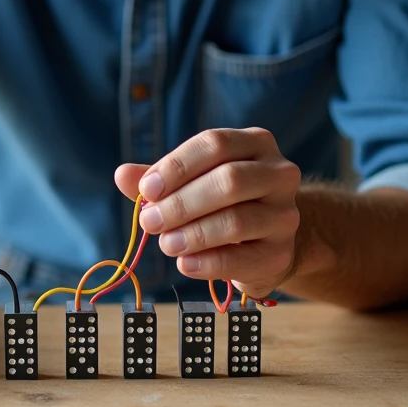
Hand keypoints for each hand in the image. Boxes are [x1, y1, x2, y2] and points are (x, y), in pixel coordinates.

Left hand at [114, 127, 300, 299]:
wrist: (265, 242)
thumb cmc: (224, 203)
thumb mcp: (193, 182)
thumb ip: (160, 178)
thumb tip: (122, 175)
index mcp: (255, 143)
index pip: (214, 144)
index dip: (177, 165)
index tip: (146, 189)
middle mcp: (279, 174)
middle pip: (229, 180)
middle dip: (181, 202)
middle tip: (149, 221)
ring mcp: (285, 215)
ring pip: (235, 220)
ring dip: (192, 234)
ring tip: (165, 244)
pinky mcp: (280, 253)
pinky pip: (240, 258)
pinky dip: (206, 262)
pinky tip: (184, 263)